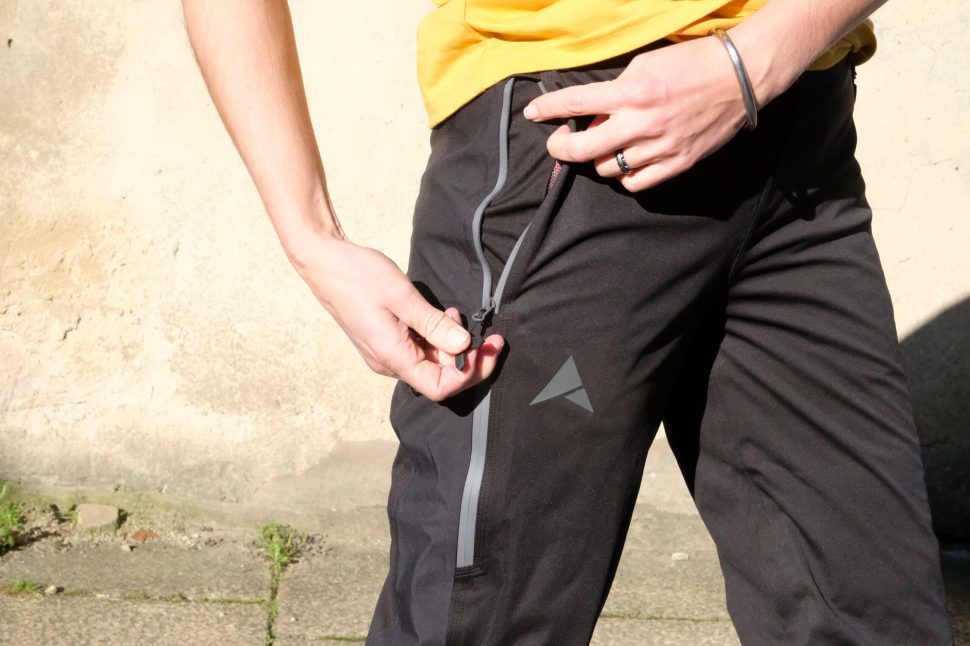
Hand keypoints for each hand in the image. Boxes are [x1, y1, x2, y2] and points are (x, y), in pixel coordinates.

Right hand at [298, 236, 504, 401]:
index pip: (440, 387)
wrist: (323, 261)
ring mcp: (385, 353)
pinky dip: (435, 337)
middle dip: (465, 356)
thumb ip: (433, 325)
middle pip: (438, 376)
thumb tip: (463, 346)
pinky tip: (438, 315)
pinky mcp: (385, 341)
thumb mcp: (402, 297)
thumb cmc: (358, 276)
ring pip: (429, 361)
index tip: (489, 348)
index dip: (470, 373)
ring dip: (449, 343)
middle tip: (484, 330)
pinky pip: (418, 349)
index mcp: (392, 357)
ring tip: (450, 313)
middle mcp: (388, 363)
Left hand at [523, 35, 752, 191]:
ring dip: (598, 158)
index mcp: (632, 93)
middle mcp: (641, 123)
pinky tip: (626, 161)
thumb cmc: (692, 64)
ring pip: (607, 169)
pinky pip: (635, 184)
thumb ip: (614, 92)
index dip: (547, 110)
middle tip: (560, 141)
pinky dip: (624, 176)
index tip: (533, 114)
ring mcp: (659, 147)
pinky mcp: (677, 164)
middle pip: (583, 150)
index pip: (575, 103)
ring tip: (604, 145)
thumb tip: (592, 116)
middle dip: (561, 147)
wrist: (741, 78)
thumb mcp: (646, 64)